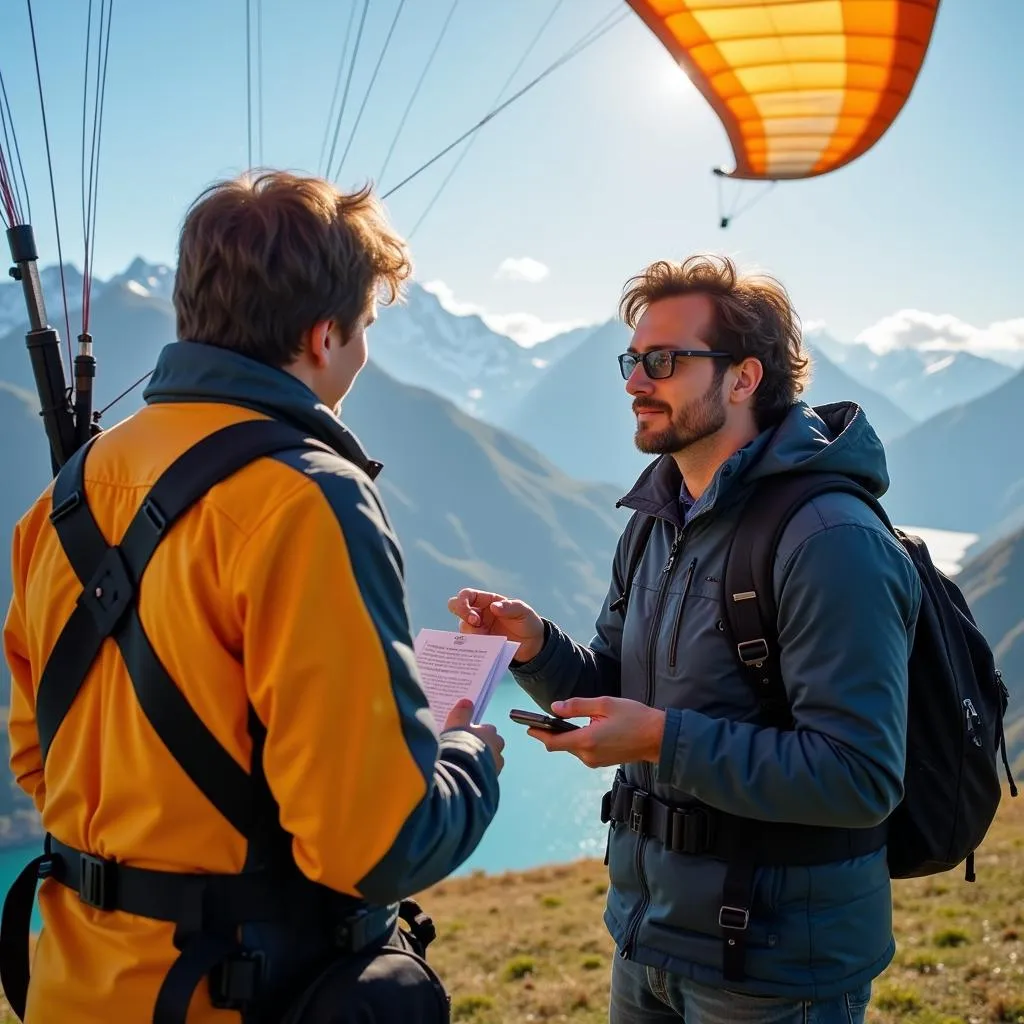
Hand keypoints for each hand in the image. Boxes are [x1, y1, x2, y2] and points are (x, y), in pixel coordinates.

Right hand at [444, 698, 505, 773]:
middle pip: (493, 747)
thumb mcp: (455, 726)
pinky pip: (486, 779)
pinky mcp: (491, 785)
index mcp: (490, 735)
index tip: (467, 736)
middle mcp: (497, 751)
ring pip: (491, 764)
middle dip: (484, 748)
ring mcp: (495, 770)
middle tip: (467, 751)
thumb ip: (461, 714)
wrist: (459, 777)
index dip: (478, 733)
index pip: (488, 730)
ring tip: (465, 767)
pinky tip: (467, 779)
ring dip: (483, 765)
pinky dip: (479, 778)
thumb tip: (467, 701)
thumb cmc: (457, 747)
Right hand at [446, 588, 544, 663]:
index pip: (467, 595)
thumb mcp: (523, 611)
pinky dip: (471, 646)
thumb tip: (492, 607)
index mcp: (487, 600)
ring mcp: (477, 628)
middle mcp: (478, 613)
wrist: (532, 644)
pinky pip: (468, 643)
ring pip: (462, 627)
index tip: (475, 618)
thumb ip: (510, 607)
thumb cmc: (527, 622)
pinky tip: (480, 651)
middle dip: (460, 614)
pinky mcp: (479, 642)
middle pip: (455, 607)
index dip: (464, 603)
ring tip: (486, 641)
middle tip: (475, 624)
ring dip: (469, 634)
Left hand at [526, 697, 665, 768]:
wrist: (658, 738)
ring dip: (566, 736)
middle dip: (550, 733)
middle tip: (543, 718)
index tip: (526, 726)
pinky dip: (578, 740)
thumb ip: (577, 706)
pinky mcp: (601, 762)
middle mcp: (588, 755)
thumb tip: (555, 708)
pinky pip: (583, 751)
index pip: (553, 741)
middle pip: (560, 745)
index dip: (538, 734)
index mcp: (587, 741)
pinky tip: (585, 727)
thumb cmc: (635, 717)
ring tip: (566, 719)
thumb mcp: (605, 704)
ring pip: (572, 748)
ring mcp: (595, 761)